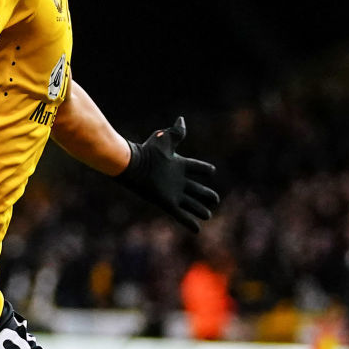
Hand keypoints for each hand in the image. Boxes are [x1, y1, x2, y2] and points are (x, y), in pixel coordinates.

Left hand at [116, 116, 219, 232]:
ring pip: (191, 203)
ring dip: (200, 209)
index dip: (205, 170)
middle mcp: (178, 180)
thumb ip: (176, 132)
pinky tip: (197, 229)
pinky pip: (181, 215)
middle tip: (215, 199)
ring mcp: (173, 193)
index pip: (196, 168)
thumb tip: (181, 119)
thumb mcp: (165, 139)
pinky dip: (189, 222)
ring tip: (208, 215)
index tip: (211, 171)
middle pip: (196, 189)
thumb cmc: (148, 150)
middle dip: (206, 195)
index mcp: (179, 165)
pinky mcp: (167, 203)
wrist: (134, 165)